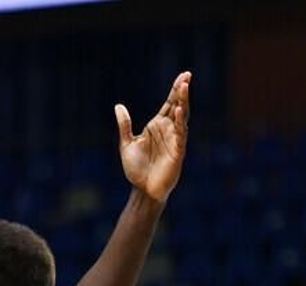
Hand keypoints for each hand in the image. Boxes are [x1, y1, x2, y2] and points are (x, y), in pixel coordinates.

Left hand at [116, 71, 190, 202]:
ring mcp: (174, 139)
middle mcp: (168, 130)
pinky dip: (180, 122)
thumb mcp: (126, 144)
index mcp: (157, 126)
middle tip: (187, 75)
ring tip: (184, 86)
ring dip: (183, 102)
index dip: (175, 90)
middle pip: (178, 106)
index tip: (182, 76)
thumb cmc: (136, 169)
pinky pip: (181, 134)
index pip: (169, 104)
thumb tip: (118, 106)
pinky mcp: (178, 151)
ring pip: (182, 117)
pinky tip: (179, 111)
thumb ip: (125, 125)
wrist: (142, 189)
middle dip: (182, 91)